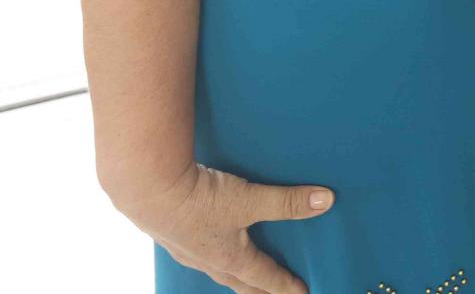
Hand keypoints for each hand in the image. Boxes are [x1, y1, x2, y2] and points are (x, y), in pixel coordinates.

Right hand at [113, 162, 332, 293]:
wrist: (147, 191)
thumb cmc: (198, 200)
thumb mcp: (249, 199)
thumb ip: (287, 202)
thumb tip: (326, 201)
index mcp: (230, 259)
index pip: (266, 277)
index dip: (285, 285)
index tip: (302, 292)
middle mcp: (208, 261)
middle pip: (240, 282)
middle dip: (259, 290)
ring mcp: (187, 251)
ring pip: (216, 269)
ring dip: (233, 274)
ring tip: (241, 274)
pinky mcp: (171, 235)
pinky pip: (197, 252)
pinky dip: (209, 254)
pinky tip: (205, 244)